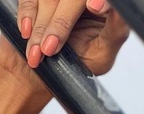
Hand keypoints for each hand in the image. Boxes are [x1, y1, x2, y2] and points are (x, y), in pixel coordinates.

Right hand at [7, 0, 127, 70]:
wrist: (38, 76)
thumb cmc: (74, 69)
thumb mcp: (102, 55)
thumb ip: (116, 30)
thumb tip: (115, 7)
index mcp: (105, 6)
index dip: (101, 0)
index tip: (93, 6)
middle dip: (60, 22)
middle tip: (50, 48)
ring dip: (40, 27)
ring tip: (37, 53)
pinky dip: (27, 15)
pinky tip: (27, 33)